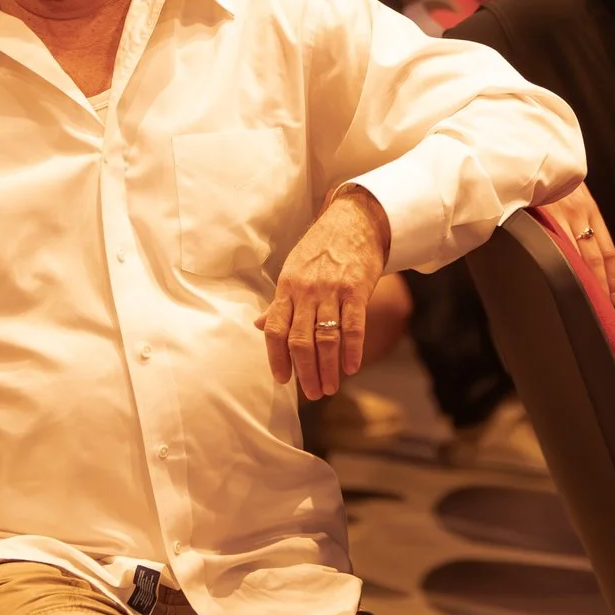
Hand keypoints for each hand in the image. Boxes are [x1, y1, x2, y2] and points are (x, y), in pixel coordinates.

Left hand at [260, 186, 390, 399]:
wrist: (354, 221)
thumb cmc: (321, 249)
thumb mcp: (293, 271)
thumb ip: (279, 302)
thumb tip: (258, 325)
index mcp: (286, 288)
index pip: (275, 330)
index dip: (276, 358)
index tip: (282, 379)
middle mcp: (306, 291)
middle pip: (300, 340)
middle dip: (305, 372)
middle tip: (313, 393)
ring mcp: (331, 290)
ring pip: (326, 338)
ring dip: (328, 368)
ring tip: (330, 388)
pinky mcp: (356, 289)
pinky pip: (353, 326)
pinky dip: (352, 351)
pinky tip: (351, 368)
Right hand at [540, 183, 614, 303]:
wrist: (539, 155)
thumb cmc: (554, 178)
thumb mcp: (574, 196)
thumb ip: (579, 219)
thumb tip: (582, 250)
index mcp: (591, 211)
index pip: (608, 250)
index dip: (612, 276)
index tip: (612, 296)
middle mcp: (580, 214)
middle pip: (594, 258)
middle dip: (598, 284)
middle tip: (599, 306)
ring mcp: (561, 215)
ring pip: (575, 255)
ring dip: (580, 279)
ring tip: (581, 301)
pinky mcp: (544, 214)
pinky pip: (554, 244)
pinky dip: (558, 263)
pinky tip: (558, 278)